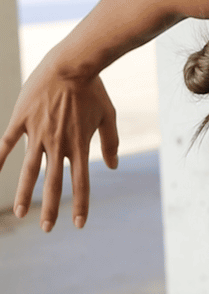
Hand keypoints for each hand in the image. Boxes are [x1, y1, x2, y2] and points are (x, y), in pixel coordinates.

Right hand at [0, 54, 118, 231]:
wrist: (72, 64)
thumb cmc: (93, 89)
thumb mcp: (108, 116)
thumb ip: (110, 143)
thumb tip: (112, 167)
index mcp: (79, 146)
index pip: (81, 183)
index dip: (80, 205)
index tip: (78, 225)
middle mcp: (58, 144)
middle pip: (53, 183)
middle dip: (50, 208)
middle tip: (47, 229)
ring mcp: (38, 133)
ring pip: (29, 170)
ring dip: (25, 194)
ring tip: (21, 213)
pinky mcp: (22, 119)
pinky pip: (6, 143)